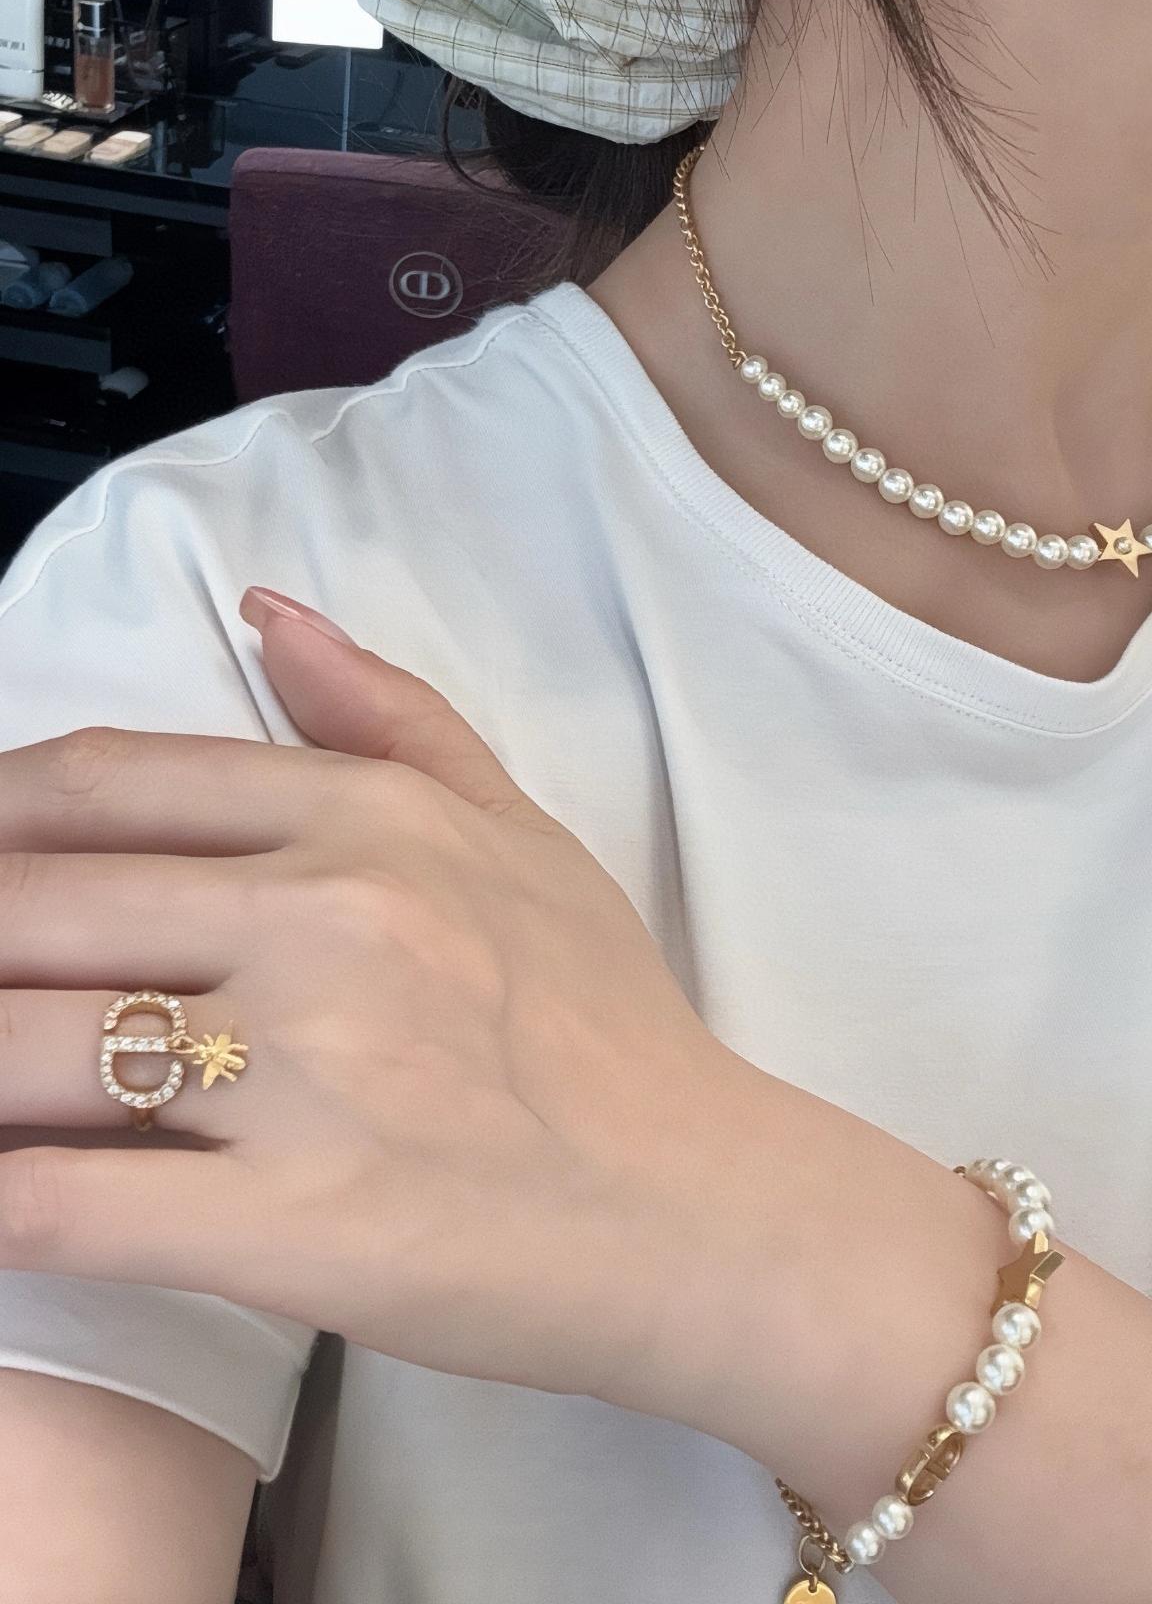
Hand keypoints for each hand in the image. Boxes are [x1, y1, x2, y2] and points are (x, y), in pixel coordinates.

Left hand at [0, 588, 751, 1414]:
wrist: (705, 1210)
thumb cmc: (608, 1025)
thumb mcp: (520, 833)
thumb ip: (390, 715)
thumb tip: (268, 612)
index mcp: (365, 823)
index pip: (106, 782)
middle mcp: (323, 923)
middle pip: (35, 904)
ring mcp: (304, 1073)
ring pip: (23, 1048)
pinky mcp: (291, 1226)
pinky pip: (65, 1205)